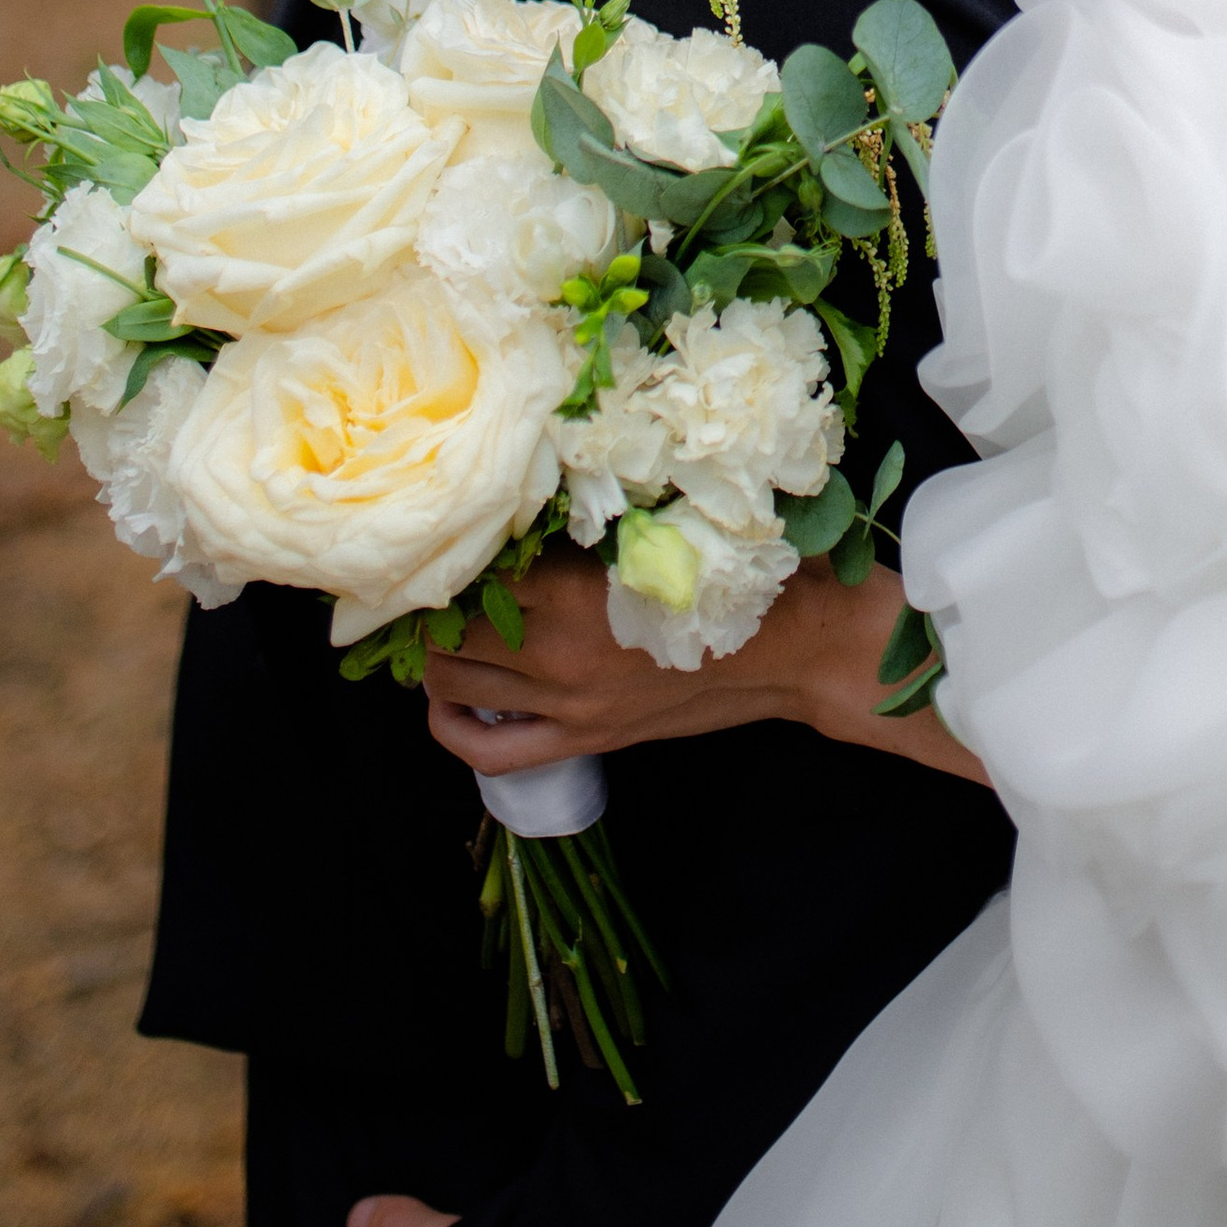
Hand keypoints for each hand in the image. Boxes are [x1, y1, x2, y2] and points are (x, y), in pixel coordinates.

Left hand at [421, 539, 985, 784]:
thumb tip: (529, 474)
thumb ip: (594, 509)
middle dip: (430, 598)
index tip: (437, 522)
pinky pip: (491, 751)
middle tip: (433, 570)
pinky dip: (453, 723)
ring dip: (435, 650)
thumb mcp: (663, 519)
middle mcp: (557, 654)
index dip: (446, 545)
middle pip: (447, 626)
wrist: (796, 647)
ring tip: (439, 619)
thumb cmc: (738, 568)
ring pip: (455, 682)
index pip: (470, 568)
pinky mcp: (585, 739)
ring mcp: (568, 705)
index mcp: (575, 588)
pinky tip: (448, 696)